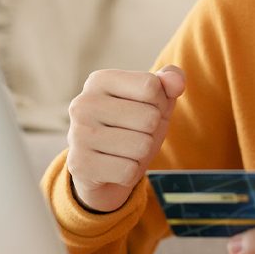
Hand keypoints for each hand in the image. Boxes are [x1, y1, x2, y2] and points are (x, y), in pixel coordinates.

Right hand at [66, 65, 184, 212]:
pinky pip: (129, 172)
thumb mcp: (155, 101)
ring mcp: (77, 134)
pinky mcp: (79, 165)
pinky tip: (114, 166)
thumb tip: (177, 83)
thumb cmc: (133, 127)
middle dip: (151, 131)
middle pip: (149, 118)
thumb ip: (170, 81)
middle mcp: (83, 103)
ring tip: (124, 151)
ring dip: (142, 153)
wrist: (104, 169)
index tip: (143, 109)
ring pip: (142, 146)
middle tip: (133, 134)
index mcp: (99, 80)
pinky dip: (130, 173)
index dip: (159, 103)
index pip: (151, 86)